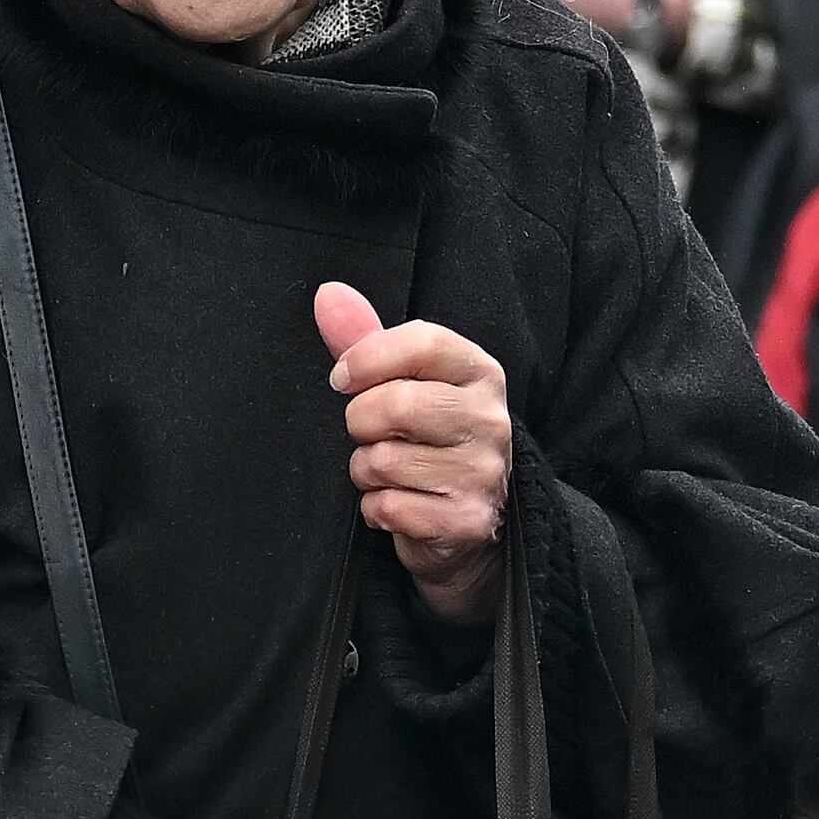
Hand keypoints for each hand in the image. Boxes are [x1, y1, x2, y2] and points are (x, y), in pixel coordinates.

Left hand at [313, 280, 511, 619]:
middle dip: (360, 422)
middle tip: (369, 433)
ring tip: (389, 472)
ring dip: (366, 470)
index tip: (342, 378)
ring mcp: (483, 473)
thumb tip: (327, 295)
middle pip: (396, 404)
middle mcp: (491, 420)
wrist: (470, 523)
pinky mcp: (467, 520)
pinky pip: (388, 506)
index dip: (367, 358)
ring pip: (383, 460)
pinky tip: (398, 504)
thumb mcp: (407, 382)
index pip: (423, 342)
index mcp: (481, 373)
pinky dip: (376, 508)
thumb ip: (367, 338)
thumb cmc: (429, 440)